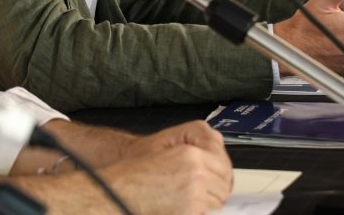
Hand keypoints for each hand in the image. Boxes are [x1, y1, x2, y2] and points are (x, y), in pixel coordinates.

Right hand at [100, 121, 231, 213]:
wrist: (118, 192)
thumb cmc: (137, 170)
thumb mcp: (167, 139)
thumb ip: (198, 135)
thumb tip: (216, 141)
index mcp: (191, 156)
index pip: (223, 163)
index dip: (218, 167)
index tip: (211, 171)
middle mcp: (196, 176)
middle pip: (224, 183)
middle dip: (216, 184)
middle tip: (202, 186)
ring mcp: (195, 197)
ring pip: (219, 200)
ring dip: (211, 199)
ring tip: (191, 195)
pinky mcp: (191, 213)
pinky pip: (209, 212)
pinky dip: (203, 209)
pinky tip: (189, 204)